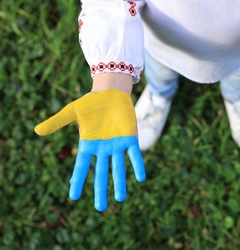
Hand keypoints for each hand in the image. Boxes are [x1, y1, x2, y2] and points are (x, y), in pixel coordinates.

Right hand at [35, 89, 144, 211]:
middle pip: (101, 173)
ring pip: (118, 167)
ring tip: (120, 198)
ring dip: (119, 182)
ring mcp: (117, 144)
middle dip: (100, 190)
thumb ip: (57, 122)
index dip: (78, 181)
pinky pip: (134, 154)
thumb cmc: (90, 103)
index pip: (82, 166)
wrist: (111, 93)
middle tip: (100, 208)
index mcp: (88, 144)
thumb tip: (37, 131)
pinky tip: (140, 178)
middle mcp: (103, 148)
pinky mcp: (130, 138)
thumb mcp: (71, 112)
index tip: (73, 197)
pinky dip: (137, 165)